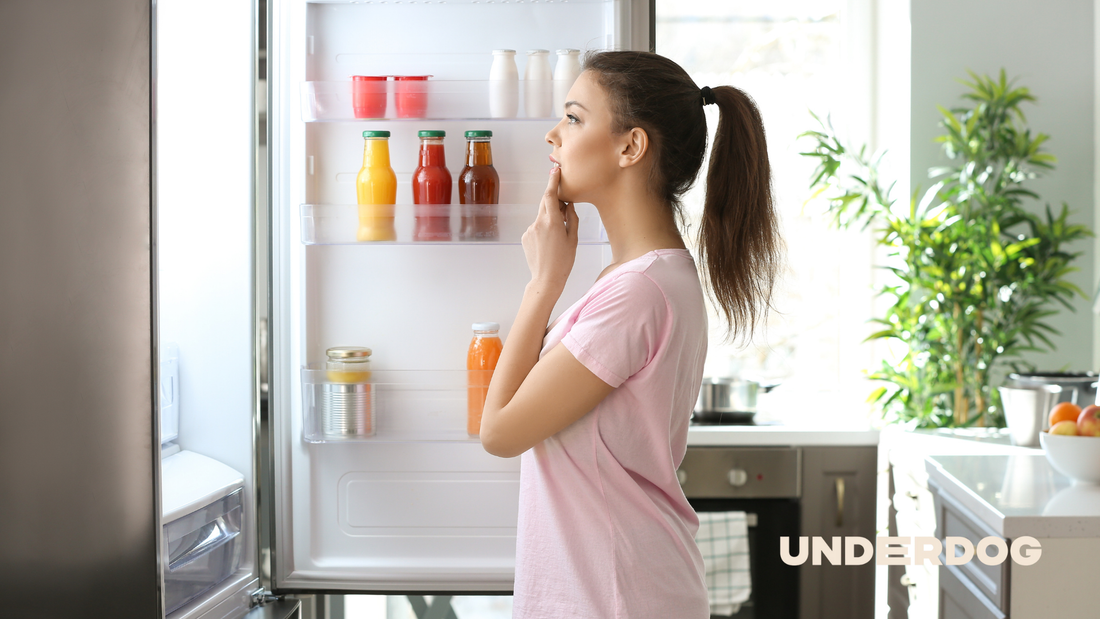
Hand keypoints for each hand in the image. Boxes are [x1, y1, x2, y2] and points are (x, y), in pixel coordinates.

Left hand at [521, 166, 577, 293]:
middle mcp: (538, 222)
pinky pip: (535, 227)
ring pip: (541, 216)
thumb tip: (569, 205)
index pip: (551, 195)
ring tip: (557, 238)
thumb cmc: (564, 261)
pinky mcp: (525, 236)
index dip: (553, 180)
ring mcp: (530, 229)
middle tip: (565, 211)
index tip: (555, 170)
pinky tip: (548, 244)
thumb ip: (571, 218)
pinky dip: (542, 230)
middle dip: (554, 202)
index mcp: (552, 221)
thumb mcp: (573, 238)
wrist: (546, 278)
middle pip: (545, 203)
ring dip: (549, 220)